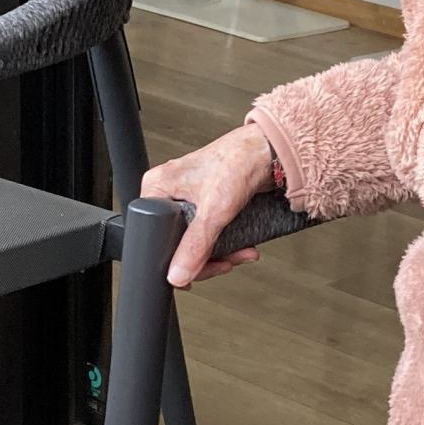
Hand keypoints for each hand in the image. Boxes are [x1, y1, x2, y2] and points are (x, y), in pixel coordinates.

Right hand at [143, 124, 278, 286]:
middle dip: (204, 259)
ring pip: (196, 241)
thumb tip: (179, 273)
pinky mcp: (209, 204)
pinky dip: (226, 243)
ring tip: (239, 254)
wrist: (269, 150)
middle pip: (177, 242)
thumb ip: (195, 245)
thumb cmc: (238, 160)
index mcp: (157, 188)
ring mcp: (189, 199)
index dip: (174, 259)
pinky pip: (210, 234)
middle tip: (223, 264)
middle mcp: (170, 193)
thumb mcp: (214, 209)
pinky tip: (242, 247)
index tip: (193, 272)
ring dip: (220, 254)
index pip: (154, 236)